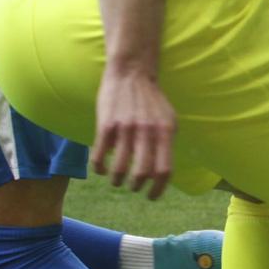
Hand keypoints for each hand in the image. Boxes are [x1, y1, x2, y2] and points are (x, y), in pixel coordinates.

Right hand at [91, 68, 177, 198]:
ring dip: (117, 180)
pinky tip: (101, 169)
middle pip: (142, 173)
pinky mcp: (106, 126)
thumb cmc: (151, 99)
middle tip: (133, 187)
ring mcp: (125, 129)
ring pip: (119, 169)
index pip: (164, 170)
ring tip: (116, 180)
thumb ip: (167, 143)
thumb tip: (164, 172)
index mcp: (165, 131)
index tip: (151, 196)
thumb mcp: (169, 119)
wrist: (131, 72)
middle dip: (136, 187)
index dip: (158, 189)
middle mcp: (146, 131)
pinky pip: (99, 156)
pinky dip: (99, 168)